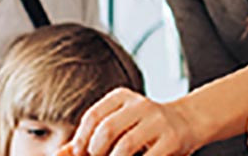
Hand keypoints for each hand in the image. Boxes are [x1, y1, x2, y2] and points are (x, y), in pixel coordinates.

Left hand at [69, 88, 201, 155]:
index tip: (80, 153)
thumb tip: (60, 153)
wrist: (188, 122)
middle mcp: (141, 105)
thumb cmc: (145, 127)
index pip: (94, 116)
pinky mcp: (172, 140)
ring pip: (125, 146)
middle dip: (95, 151)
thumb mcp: (118, 125)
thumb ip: (89, 138)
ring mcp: (158, 122)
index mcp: (123, 97)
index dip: (81, 138)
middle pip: (107, 129)